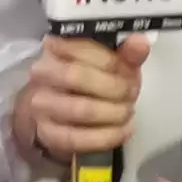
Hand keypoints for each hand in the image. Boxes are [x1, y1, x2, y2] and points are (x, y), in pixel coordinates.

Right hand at [15, 34, 148, 163]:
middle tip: (132, 93)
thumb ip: (125, 53)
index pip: (82, 48)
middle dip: (113, 87)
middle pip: (76, 76)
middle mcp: (42, 73)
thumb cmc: (91, 81)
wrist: (63, 114)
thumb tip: (140, 42)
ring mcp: (41, 104)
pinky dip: (106, 136)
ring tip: (128, 111)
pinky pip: (77, 138)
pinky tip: (124, 130)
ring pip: (79, 109)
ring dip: (113, 112)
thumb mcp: (110, 64)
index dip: (112, 61)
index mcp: (56, 47)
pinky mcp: (47, 134)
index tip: (130, 70)